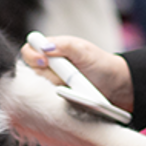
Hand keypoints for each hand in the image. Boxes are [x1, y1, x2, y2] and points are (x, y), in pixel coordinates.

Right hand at [19, 33, 133, 111]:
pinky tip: (69, 96)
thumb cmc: (100, 64)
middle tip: (64, 76)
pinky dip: (55, 98)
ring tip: (72, 85)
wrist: (115, 86)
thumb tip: (45, 46)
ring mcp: (52, 82)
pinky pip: (47, 100)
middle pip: (32, 70)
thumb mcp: (84, 51)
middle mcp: (49, 65)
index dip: (32, 56)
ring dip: (54, 86)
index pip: (30, 50)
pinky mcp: (56, 97)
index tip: (44, 62)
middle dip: (47, 74)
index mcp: (52, 49)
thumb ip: (65, 46)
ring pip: (38, 86)